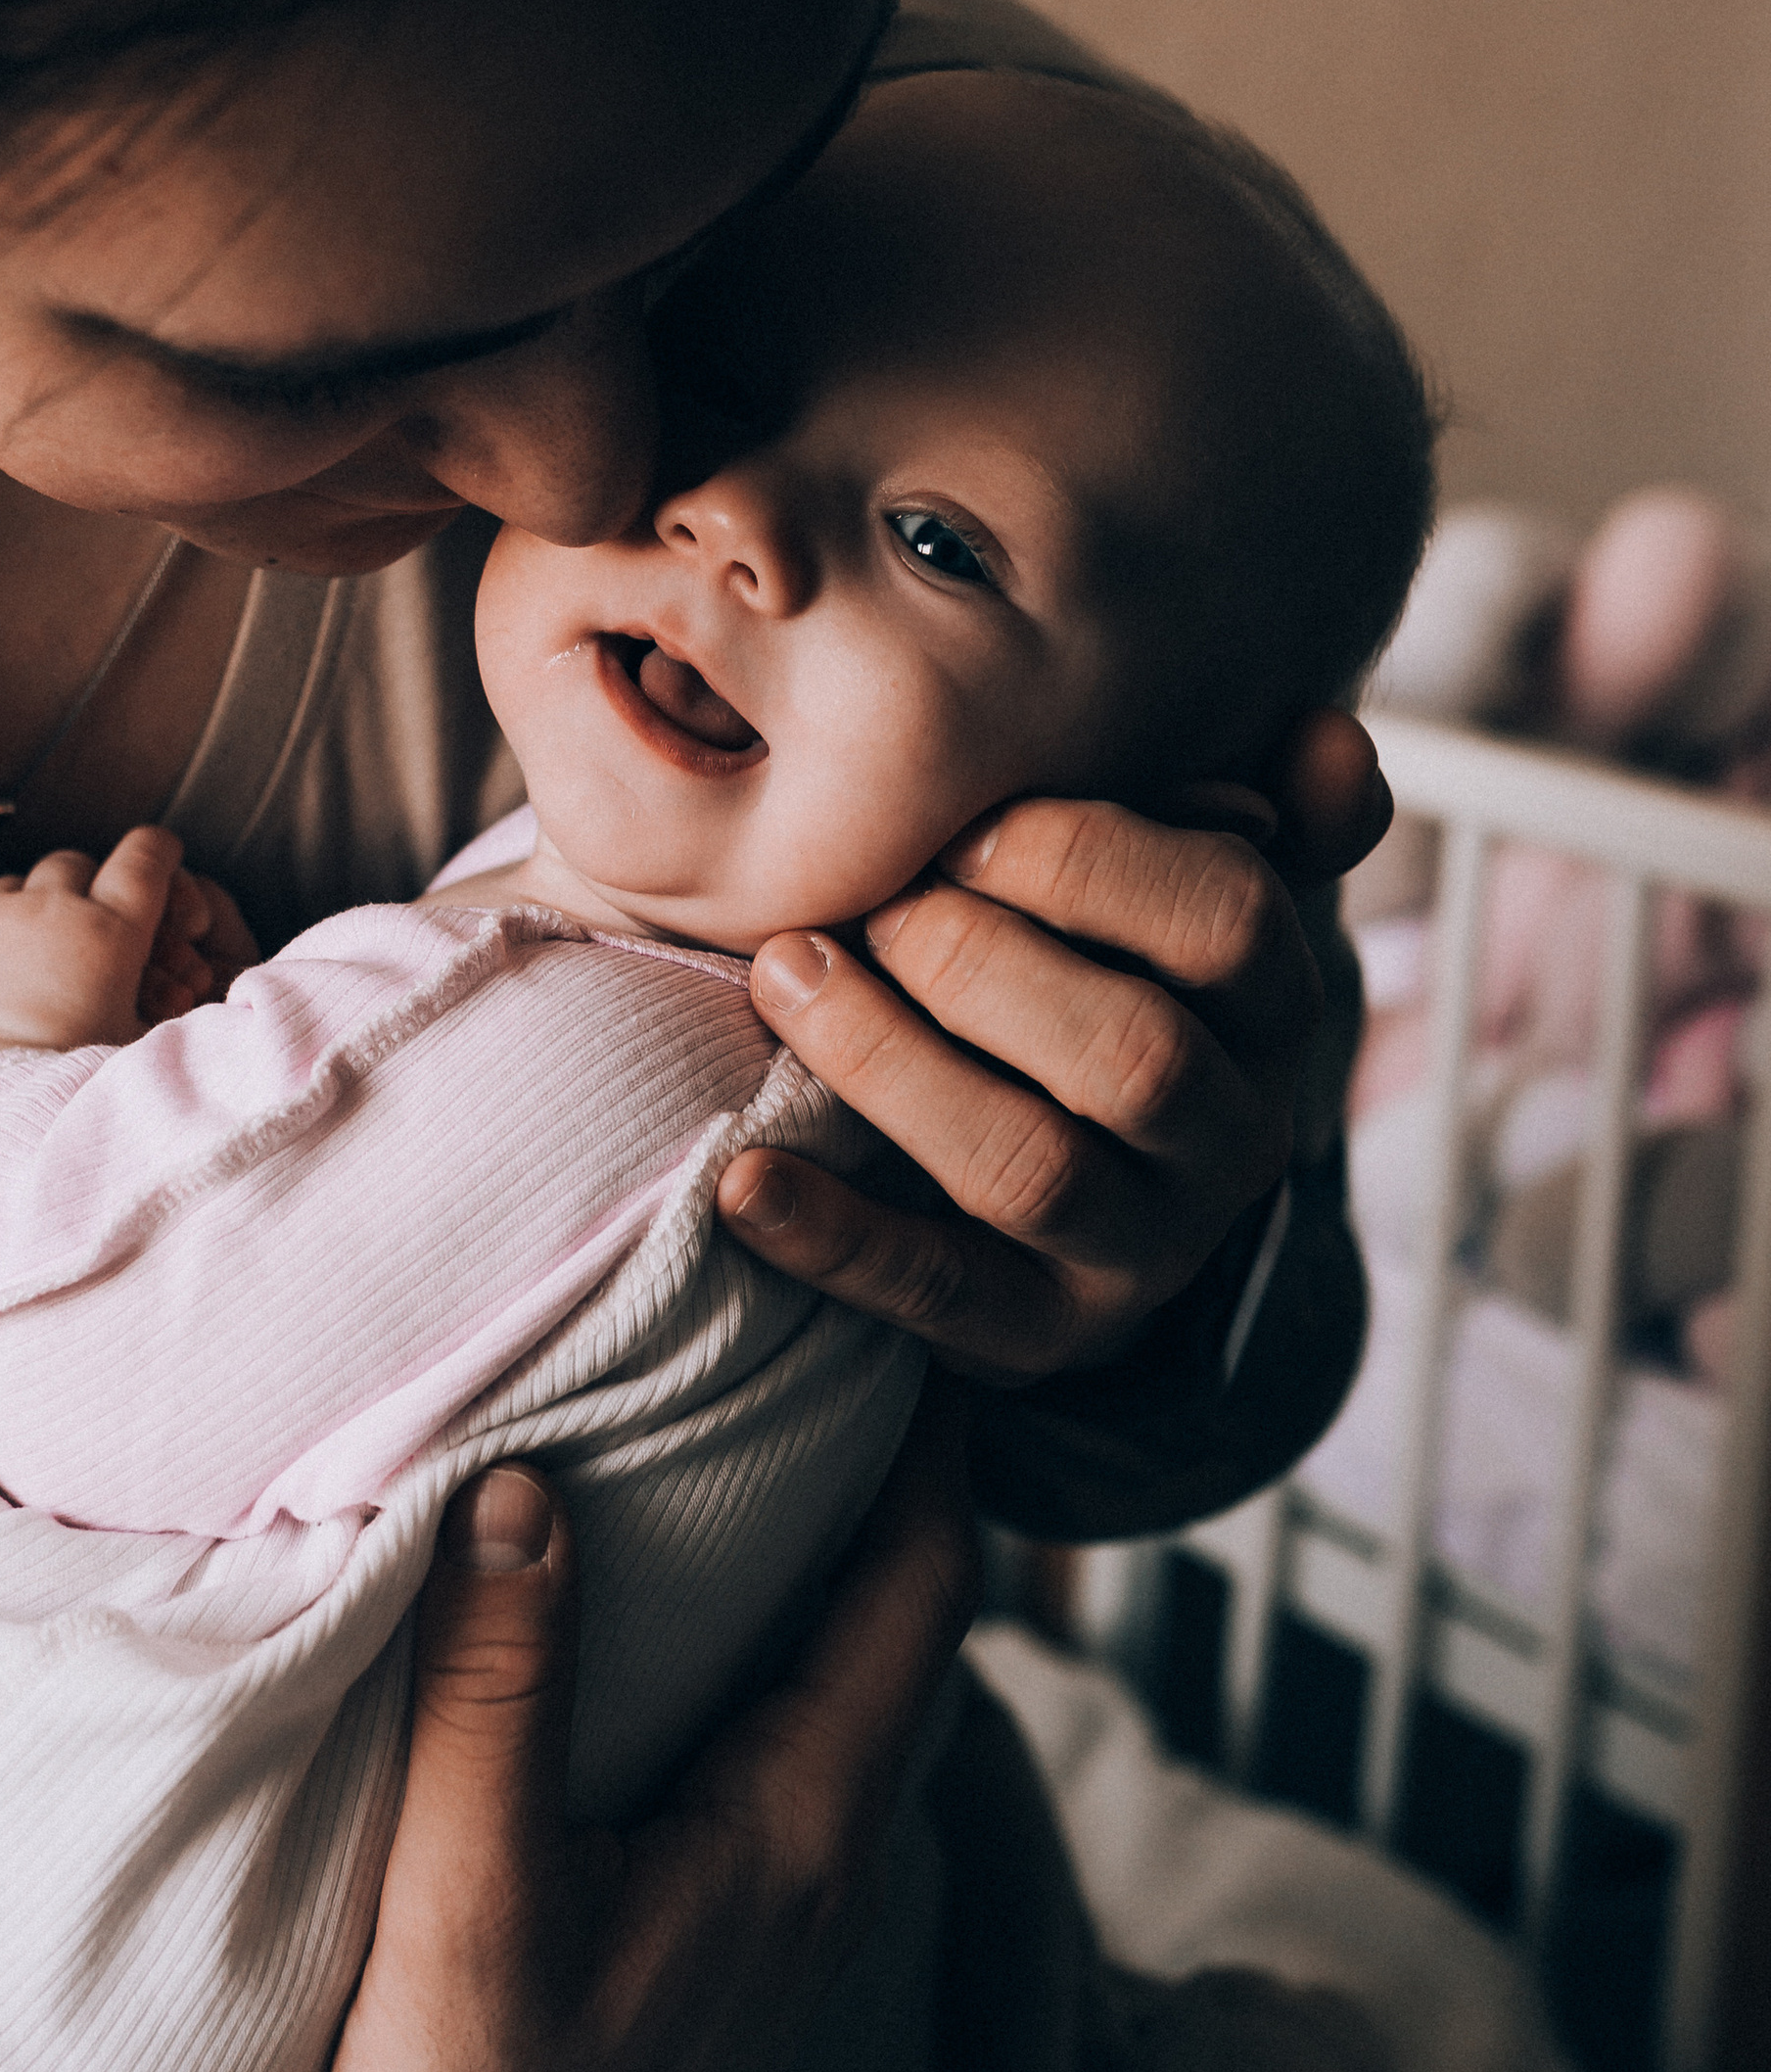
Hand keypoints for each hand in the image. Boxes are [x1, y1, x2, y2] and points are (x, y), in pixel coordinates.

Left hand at [0, 832, 249, 1072]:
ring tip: (39, 959)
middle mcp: (50, 913)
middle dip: (90, 888)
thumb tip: (206, 993)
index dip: (160, 852)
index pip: (147, 857)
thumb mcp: (145, 1050)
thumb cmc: (72, 1091)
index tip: (163, 853)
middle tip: (95, 928)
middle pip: (77, 864)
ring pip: (19, 884)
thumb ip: (174, 1011)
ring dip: (34, 909)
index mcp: (112, 934)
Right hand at [62, 1385, 978, 2071]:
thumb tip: (525, 1488)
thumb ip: (498, 1697)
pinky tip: (674, 1601)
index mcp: (800, 1835)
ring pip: (843, 1678)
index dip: (931, 1439)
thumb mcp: (467, 1909)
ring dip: (819, 1551)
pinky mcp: (716, 1936)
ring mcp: (776, 1906)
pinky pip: (781, 1734)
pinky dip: (761, 1633)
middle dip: (879, 1465)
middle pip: (900, 1617)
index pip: (922, 1588)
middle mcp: (821, 1861)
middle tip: (819, 1319)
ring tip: (750, 1417)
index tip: (901, 1301)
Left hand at [715, 705, 1389, 1383]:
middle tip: (862, 907)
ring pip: (1034, 1169)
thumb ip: (1249, 815)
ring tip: (782, 977)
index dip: (1087, 861)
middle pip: (1134, 1054)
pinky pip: (936, 1292)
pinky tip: (743, 1181)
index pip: (1230, 921)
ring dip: (891, 1064)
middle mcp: (1231, 1138)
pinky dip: (833, 1238)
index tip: (958, 825)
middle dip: (974, 961)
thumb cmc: (1100, 987)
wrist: (1077, 1201)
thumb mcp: (1174, 900)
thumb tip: (1328, 737)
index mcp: (1273, 1011)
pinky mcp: (1038, 1334)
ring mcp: (1141, 1250)